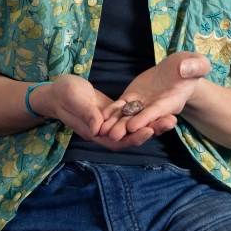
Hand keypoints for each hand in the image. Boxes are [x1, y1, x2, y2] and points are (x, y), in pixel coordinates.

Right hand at [34, 75, 173, 150]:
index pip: (119, 140)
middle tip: (171, 121)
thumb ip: (86, 114)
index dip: (135, 137)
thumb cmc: (63, 94)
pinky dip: (146, 114)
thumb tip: (99, 129)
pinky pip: (133, 117)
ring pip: (134, 127)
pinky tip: (160, 109)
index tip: (151, 130)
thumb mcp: (74, 100)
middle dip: (152, 130)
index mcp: (96, 132)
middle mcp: (106, 132)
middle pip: (132, 136)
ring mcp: (111, 123)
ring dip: (153, 123)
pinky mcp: (116, 113)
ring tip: (172, 117)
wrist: (58, 90)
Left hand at [100, 52, 210, 141]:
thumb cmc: (191, 66)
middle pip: (142, 120)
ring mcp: (144, 104)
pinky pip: (121, 107)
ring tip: (103, 132)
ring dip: (116, 124)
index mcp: (173, 100)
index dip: (146, 118)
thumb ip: (195, 67)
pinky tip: (100, 118)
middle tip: (114, 136)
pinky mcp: (133, 98)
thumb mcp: (198, 63)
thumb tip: (185, 69)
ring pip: (129, 116)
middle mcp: (157, 106)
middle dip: (128, 128)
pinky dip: (111, 113)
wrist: (179, 69)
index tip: (134, 125)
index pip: (158, 111)